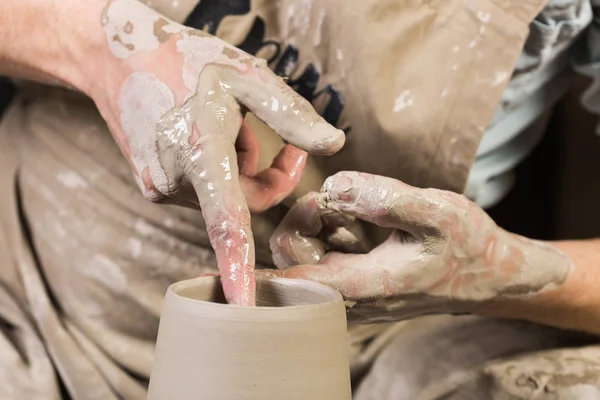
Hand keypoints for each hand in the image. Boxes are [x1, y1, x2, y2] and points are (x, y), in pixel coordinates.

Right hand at [86, 0, 344, 305]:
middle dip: (267, 176)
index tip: (244, 307)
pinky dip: (218, 170)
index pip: (225, 220)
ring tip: (226, 124)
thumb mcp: (246, 76)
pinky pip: (205, 193)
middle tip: (268, 134)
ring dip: (240, 168)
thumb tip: (335, 147)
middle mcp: (175, 179)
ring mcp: (159, 187)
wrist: (116, 56)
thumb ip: (292, 115)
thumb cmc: (188, 60)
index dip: (237, 267)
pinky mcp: (154, 188)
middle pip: (243, 204)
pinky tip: (206, 134)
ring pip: (225, 198)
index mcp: (199, 149)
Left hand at [261, 172, 570, 322]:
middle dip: (304, 218)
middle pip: (288, 258)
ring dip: (317, 224)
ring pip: (301, 256)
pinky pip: (319, 256)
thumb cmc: (467, 246)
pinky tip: (356, 223)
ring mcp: (347, 295)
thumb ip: (382, 199)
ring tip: (354, 211)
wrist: (490, 276)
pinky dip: (328, 232)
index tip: (304, 208)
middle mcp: (344, 299)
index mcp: (357, 286)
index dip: (277, 241)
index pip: (286, 278)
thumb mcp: (436, 213)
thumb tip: (331, 186)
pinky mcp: (353, 286)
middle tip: (340, 199)